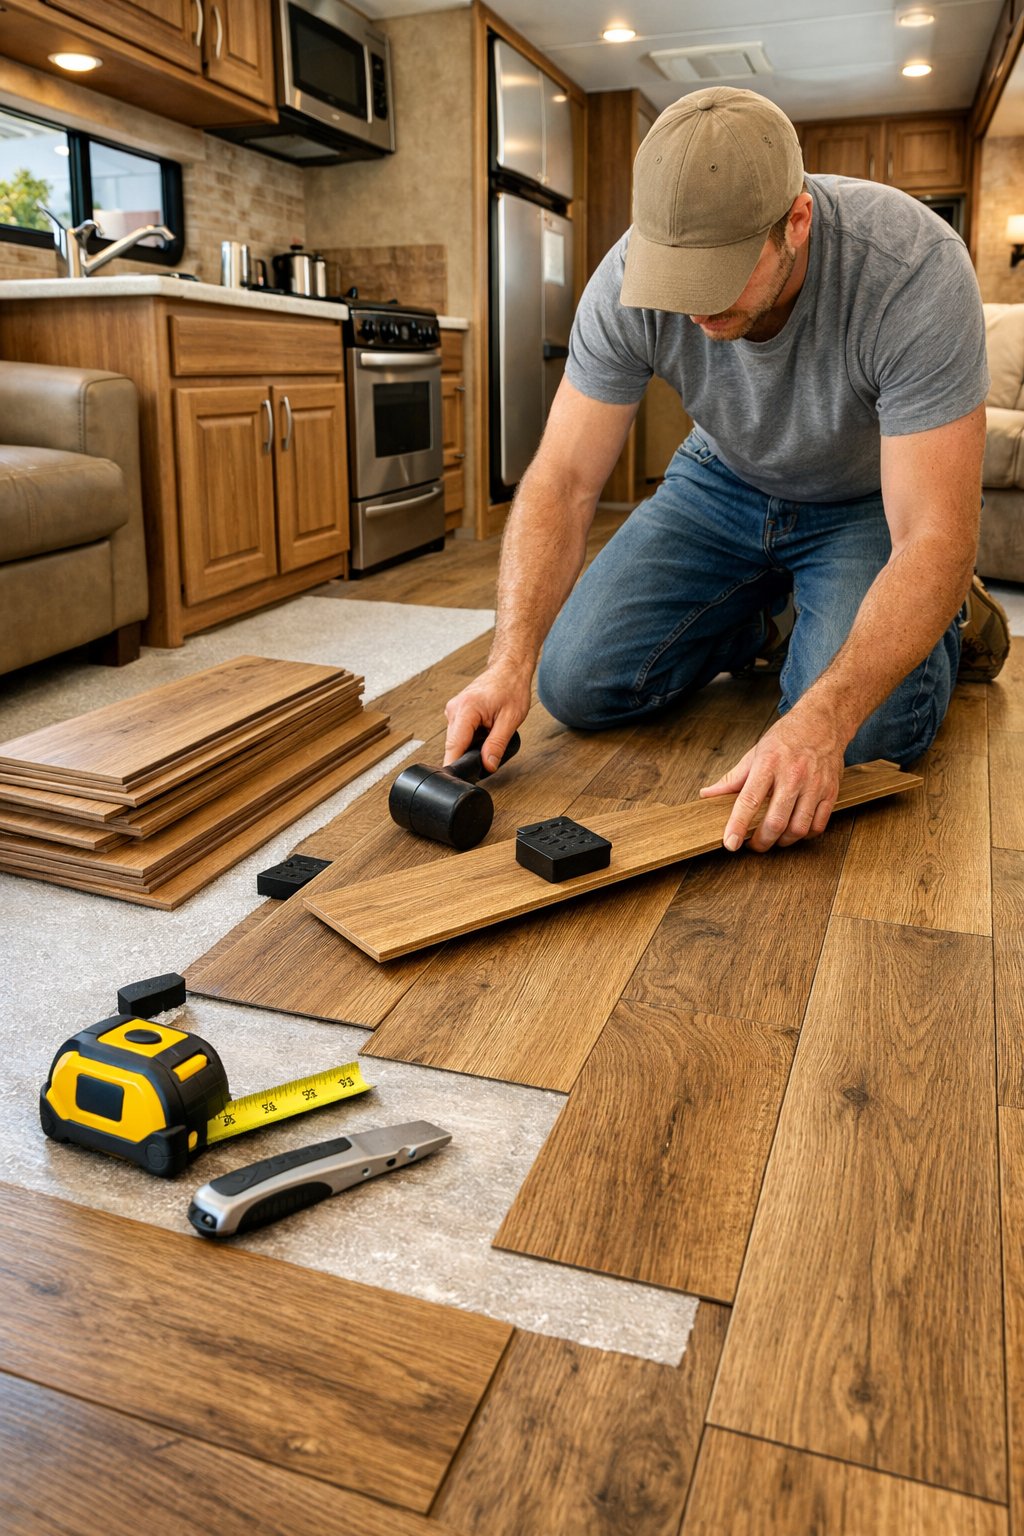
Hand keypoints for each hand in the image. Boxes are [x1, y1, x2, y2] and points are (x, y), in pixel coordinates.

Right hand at [444, 663, 531, 771]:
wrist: (509, 669)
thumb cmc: (511, 687)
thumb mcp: (510, 720)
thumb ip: (497, 745)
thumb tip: (488, 766)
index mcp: (466, 709)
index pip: (453, 746)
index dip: (455, 765)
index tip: (457, 779)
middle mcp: (454, 709)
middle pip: (454, 745)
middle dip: (469, 754)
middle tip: (489, 751)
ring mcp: (453, 710)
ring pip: (457, 740)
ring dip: (471, 744)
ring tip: (490, 732)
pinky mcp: (456, 712)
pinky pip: (459, 733)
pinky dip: (471, 737)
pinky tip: (484, 728)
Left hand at [698, 709, 845, 852]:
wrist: (822, 722)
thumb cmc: (786, 738)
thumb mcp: (755, 753)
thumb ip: (732, 778)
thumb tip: (707, 794)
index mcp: (768, 764)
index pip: (749, 800)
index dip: (737, 825)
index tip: (730, 843)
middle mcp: (793, 775)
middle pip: (776, 821)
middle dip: (761, 842)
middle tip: (753, 845)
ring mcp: (814, 784)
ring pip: (798, 828)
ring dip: (783, 842)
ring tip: (774, 839)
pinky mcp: (830, 791)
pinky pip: (818, 825)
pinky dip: (805, 835)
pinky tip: (795, 831)